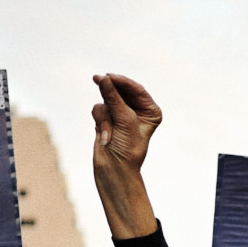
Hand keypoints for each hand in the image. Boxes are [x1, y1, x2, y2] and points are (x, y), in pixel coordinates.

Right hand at [91, 73, 161, 238]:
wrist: (114, 170)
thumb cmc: (126, 149)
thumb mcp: (123, 120)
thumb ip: (113, 98)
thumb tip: (103, 78)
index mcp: (151, 111)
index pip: (136, 89)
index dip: (122, 82)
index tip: (109, 76)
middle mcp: (138, 111)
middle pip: (120, 91)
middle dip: (110, 96)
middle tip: (97, 79)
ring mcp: (122, 114)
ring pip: (106, 100)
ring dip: (105, 115)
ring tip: (108, 133)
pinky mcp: (108, 118)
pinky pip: (99, 109)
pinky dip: (99, 120)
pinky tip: (103, 135)